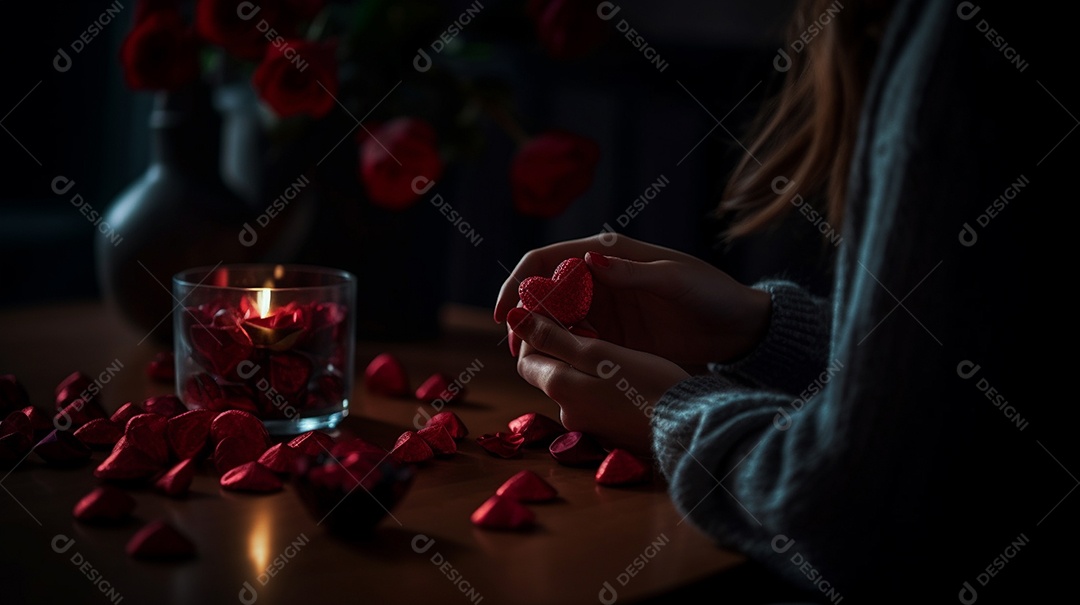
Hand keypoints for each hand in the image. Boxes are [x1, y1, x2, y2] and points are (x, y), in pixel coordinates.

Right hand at [495, 234, 770, 364]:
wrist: (740, 328)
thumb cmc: (712, 294)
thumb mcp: (674, 280)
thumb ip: (631, 272)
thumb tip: (587, 260)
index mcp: (608, 252)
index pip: (546, 260)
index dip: (518, 282)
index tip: (505, 313)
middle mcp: (597, 277)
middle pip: (542, 291)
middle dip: (522, 315)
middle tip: (515, 347)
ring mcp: (603, 308)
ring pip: (553, 319)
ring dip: (537, 337)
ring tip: (529, 363)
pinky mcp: (611, 335)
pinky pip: (573, 342)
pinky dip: (559, 352)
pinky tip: (556, 369)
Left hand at [508, 308, 689, 455]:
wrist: (686, 427)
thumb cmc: (647, 383)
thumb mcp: (598, 352)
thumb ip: (554, 337)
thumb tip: (513, 319)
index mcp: (560, 390)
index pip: (526, 359)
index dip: (534, 333)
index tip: (557, 313)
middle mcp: (567, 413)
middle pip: (549, 373)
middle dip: (560, 347)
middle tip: (588, 324)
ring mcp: (589, 427)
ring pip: (574, 386)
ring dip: (583, 364)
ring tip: (610, 346)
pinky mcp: (610, 432)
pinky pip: (595, 401)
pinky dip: (600, 382)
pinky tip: (624, 372)